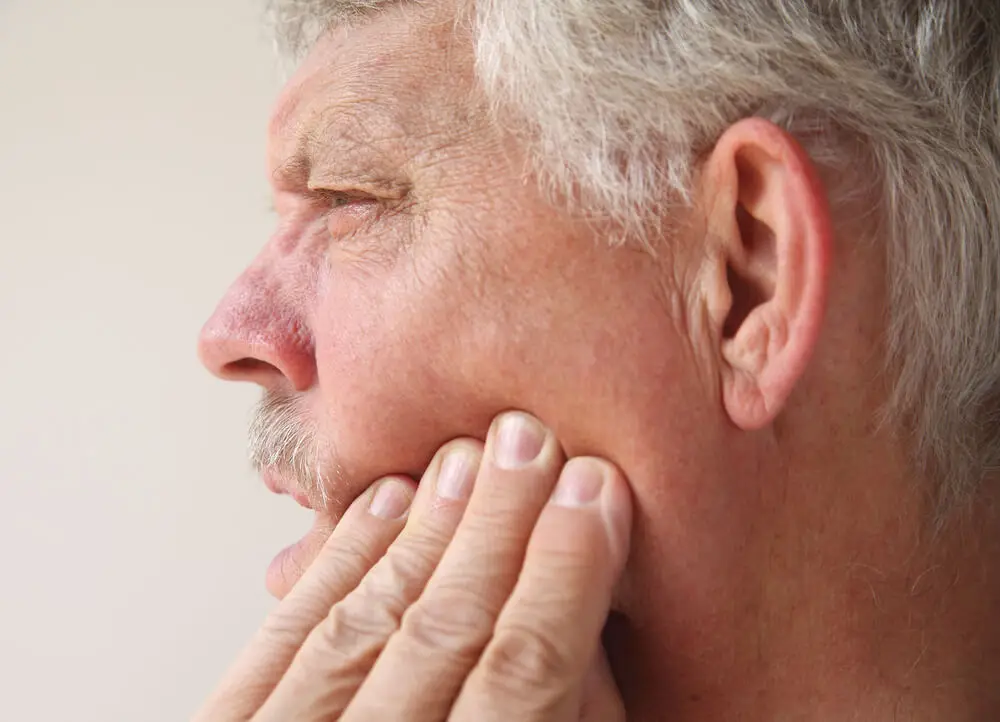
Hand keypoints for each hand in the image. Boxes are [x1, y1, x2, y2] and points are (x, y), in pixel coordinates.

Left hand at [194, 411, 632, 721]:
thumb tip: (585, 636)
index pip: (518, 681)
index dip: (563, 578)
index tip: (596, 492)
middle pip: (436, 633)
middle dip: (494, 528)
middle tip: (532, 440)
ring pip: (359, 622)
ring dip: (420, 532)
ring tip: (467, 458)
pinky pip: (282, 639)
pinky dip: (336, 564)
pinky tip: (379, 505)